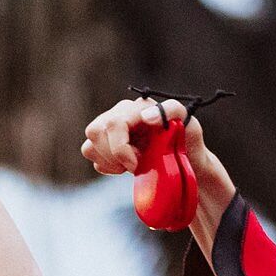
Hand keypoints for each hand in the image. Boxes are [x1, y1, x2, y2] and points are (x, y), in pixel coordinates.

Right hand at [81, 96, 232, 192]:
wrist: (185, 160)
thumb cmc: (186, 139)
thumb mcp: (186, 120)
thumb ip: (171, 109)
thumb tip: (146, 117)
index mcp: (136, 108)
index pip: (113, 124)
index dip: (120, 148)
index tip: (136, 163)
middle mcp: (119, 114)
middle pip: (95, 132)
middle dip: (113, 155)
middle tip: (135, 163)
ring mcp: (109, 130)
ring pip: (89, 146)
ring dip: (110, 162)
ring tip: (132, 163)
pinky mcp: (105, 147)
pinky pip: (93, 157)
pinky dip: (107, 167)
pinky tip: (125, 165)